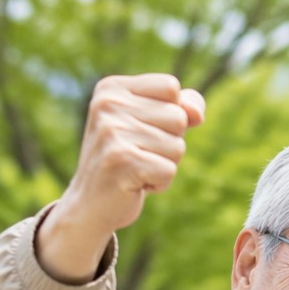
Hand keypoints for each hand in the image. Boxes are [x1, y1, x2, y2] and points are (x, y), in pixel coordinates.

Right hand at [37, 73, 206, 283]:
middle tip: (140, 153)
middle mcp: (107, 104)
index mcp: (111, 88)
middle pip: (178, 117)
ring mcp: (111, 132)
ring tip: (137, 167)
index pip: (171, 87)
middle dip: (169, 142)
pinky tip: (136, 183)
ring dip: (165, 164)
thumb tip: (197, 114)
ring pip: (177, 146)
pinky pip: (169, 170)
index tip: (144, 129)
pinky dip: (160, 183)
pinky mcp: (121, 160)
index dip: (171, 114)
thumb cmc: (129, 158)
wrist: (91, 202)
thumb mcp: (154, 124)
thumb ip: (183, 107)